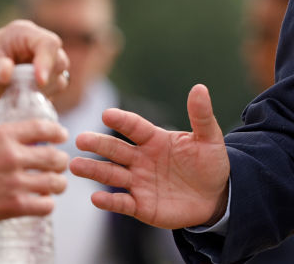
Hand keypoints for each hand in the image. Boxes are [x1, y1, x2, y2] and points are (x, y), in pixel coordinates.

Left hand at [0, 20, 68, 134]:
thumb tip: (7, 70)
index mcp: (23, 33)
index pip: (48, 43)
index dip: (47, 61)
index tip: (39, 81)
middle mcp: (38, 44)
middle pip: (59, 59)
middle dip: (45, 78)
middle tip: (23, 92)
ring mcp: (45, 60)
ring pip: (60, 75)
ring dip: (43, 88)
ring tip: (17, 93)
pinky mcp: (48, 76)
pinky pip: (56, 87)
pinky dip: (43, 95)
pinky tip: (24, 96)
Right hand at [0, 119, 67, 230]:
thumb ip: (6, 141)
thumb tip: (32, 140)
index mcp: (3, 136)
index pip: (44, 127)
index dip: (58, 132)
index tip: (63, 137)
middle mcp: (12, 156)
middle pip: (56, 156)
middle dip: (60, 162)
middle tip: (58, 167)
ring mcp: (14, 181)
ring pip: (56, 181)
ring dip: (57, 184)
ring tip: (53, 186)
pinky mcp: (14, 205)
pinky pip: (46, 205)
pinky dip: (46, 204)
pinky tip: (39, 203)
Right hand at [70, 83, 230, 229]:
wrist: (217, 196)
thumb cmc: (211, 163)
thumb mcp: (209, 138)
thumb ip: (201, 115)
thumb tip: (200, 87)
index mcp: (155, 140)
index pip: (135, 128)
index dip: (122, 121)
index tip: (107, 114)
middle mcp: (142, 159)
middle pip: (116, 150)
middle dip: (99, 144)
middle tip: (80, 139)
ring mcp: (139, 182)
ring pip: (112, 175)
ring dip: (94, 170)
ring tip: (76, 165)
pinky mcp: (141, 206)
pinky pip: (122, 203)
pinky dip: (110, 201)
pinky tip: (96, 198)